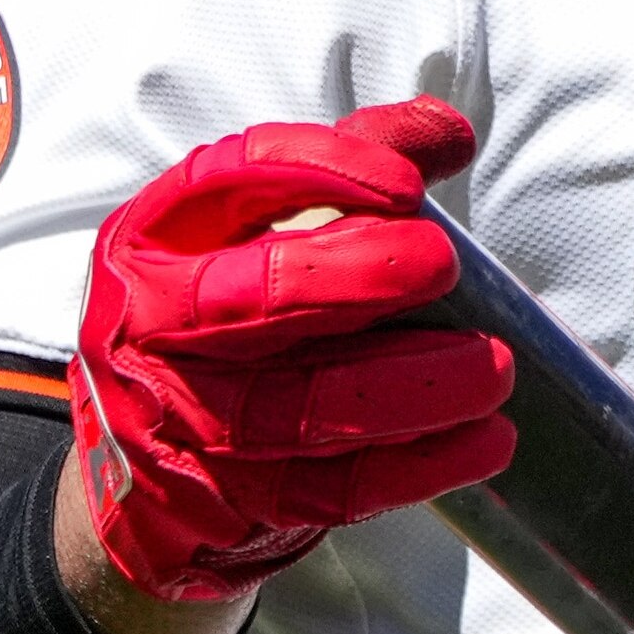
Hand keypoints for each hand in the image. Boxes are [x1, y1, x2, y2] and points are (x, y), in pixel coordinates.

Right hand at [67, 97, 514, 627]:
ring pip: (302, 407)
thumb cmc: (219, 322)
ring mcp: (183, 421)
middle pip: (253, 297)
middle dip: (356, 277)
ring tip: (495, 369)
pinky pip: (331, 488)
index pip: (231, 181)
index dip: (323, 173)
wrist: (137, 473)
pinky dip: (418, 465)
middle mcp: (153, 325)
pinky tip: (483, 441)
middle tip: (443, 266)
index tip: (409, 185)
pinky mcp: (225, 503)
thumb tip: (446, 131)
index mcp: (156, 236)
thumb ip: (346, 165)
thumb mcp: (248, 229)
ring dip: (413, 387)